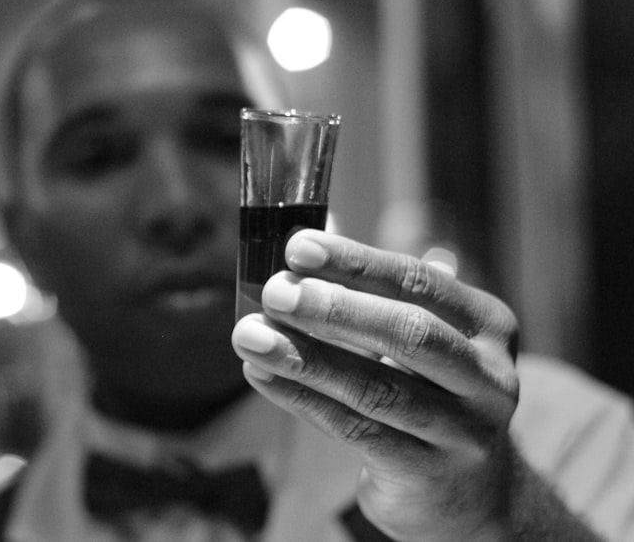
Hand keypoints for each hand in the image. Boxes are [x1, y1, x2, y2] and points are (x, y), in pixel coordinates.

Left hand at [231, 229, 520, 540]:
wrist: (468, 491)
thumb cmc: (425, 390)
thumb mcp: (415, 338)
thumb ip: (366, 294)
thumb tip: (296, 254)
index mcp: (486, 324)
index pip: (418, 282)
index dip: (357, 262)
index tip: (298, 247)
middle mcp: (488, 377)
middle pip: (408, 334)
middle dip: (333, 308)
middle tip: (273, 292)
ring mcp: (466, 431)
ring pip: (376, 389)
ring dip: (304, 357)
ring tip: (249, 336)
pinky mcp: (430, 474)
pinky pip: (356, 430)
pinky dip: (302, 398)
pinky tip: (262, 376)